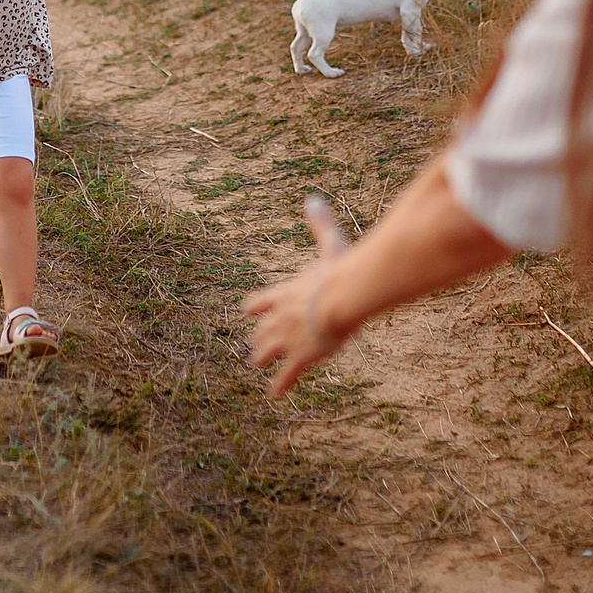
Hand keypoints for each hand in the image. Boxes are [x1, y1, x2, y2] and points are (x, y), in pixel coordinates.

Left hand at [242, 194, 354, 395]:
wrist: (341, 298)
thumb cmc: (338, 271)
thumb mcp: (328, 245)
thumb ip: (319, 225)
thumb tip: (314, 199)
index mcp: (283, 293)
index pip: (259, 302)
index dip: (256, 307)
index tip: (251, 310)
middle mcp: (278, 317)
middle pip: (260, 330)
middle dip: (258, 337)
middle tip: (256, 346)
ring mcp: (287, 339)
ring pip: (265, 352)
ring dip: (262, 357)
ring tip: (258, 364)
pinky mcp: (300, 357)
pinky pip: (286, 375)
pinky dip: (280, 384)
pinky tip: (275, 394)